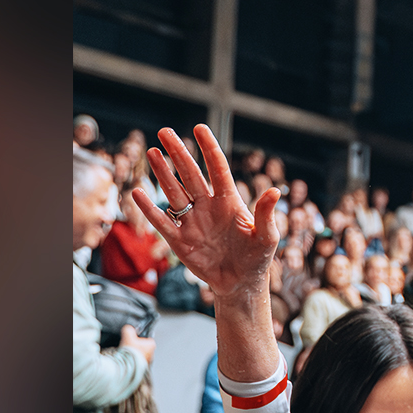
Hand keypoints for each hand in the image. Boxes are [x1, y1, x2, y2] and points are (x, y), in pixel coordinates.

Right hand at [118, 324, 155, 364]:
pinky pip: (139, 362)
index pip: (148, 338)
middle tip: (130, 346)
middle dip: (138, 346)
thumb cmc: (131, 351)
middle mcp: (152, 353)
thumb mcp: (128, 336)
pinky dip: (134, 360)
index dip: (141, 338)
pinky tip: (128, 359)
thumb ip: (129, 330)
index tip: (135, 338)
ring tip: (128, 353)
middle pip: (145, 347)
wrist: (128, 365)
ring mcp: (148, 361)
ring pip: (142, 355)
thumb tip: (128, 328)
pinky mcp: (143, 368)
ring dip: (136, 354)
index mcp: (152, 345)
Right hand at [136, 125, 279, 301]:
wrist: (241, 284)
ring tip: (152, 153)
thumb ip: (266, 214)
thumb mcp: (266, 237)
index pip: (218, 169)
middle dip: (178, 153)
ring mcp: (192, 222)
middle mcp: (208, 206)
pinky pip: (162, 222)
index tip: (200, 128)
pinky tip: (137, 193)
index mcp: (229, 202)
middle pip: (190, 175)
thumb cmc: (257, 258)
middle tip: (165, 132)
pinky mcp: (180, 241)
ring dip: (163, 173)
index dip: (209, 148)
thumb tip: (275, 191)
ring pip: (174, 192)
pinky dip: (149, 209)